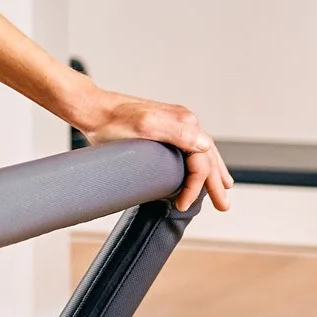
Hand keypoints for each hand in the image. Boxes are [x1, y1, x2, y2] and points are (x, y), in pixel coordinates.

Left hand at [76, 89, 232, 212]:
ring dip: (213, 172)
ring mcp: (177, 123)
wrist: (93, 110)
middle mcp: (185, 120)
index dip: (196, 187)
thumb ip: (176, 133)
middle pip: (207, 157)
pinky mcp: (166, 127)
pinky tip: (200, 168)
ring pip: (202, 152)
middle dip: (215, 183)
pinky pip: (191, 147)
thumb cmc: (113, 122)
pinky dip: (200, 161)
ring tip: (223, 188)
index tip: (182, 205)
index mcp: (184, 122)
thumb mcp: (144, 127)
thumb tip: (204, 145)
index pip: (202, 162)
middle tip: (223, 206)